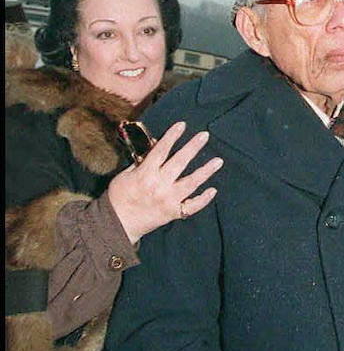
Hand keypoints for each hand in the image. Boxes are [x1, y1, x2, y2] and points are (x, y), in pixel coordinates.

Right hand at [108, 121, 222, 243]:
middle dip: (193, 147)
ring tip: (218, 161)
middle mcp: (159, 186)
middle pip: (180, 162)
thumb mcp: (125, 174)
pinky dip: (203, 199)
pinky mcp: (174, 213)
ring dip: (206, 171)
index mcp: (145, 174)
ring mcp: (169, 200)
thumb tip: (156, 145)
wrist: (117, 225)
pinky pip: (192, 206)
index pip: (161, 150)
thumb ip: (141, 161)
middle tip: (204, 135)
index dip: (172, 136)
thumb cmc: (119, 197)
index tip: (182, 125)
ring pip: (192, 183)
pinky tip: (213, 190)